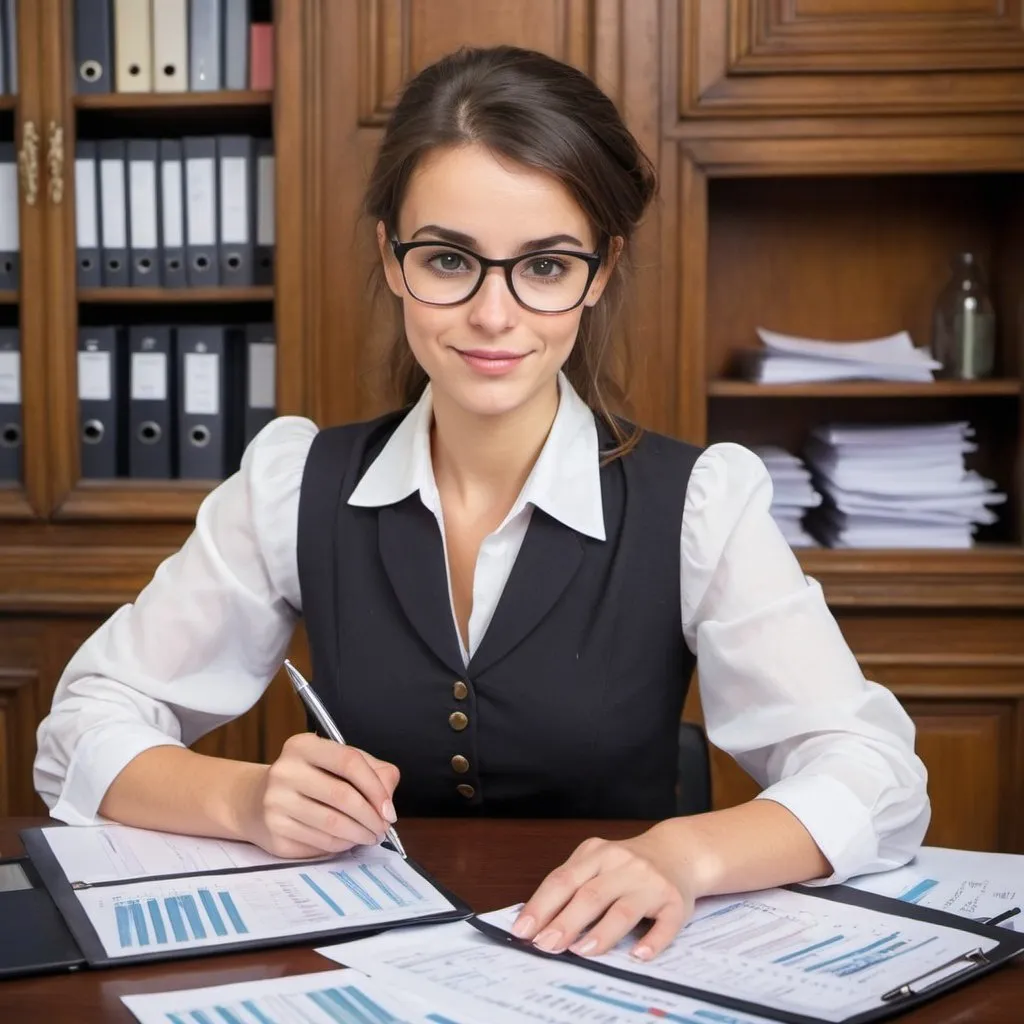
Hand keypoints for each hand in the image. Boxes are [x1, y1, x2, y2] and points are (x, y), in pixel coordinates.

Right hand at [240, 733, 399, 857]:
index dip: (375, 787)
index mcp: (303, 746)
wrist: (254, 801)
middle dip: (371, 816)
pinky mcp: (275, 833)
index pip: (349, 761)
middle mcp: (285, 772)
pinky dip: (342, 845)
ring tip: (371, 835)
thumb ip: (370, 771)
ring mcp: (276, 804)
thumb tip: (387, 801)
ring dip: (360, 834)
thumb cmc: (307, 778)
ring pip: (333, 824)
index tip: (388, 808)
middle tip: (383, 827)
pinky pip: (320, 843)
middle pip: (342, 796)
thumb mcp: (335, 762)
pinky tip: (349, 840)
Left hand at [512, 828, 694, 960]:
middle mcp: (624, 865)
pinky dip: (652, 942)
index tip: (523, 929)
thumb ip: (571, 884)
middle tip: (546, 946)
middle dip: (565, 923)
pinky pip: (665, 925)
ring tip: (580, 952)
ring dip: (601, 933)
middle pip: (590, 895)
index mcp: (597, 853)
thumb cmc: (627, 865)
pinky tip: (638, 956)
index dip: (541, 906)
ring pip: (623, 910)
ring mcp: (651, 883)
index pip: (563, 880)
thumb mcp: (596, 862)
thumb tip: (535, 922)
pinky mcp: (675, 902)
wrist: (677, 852)